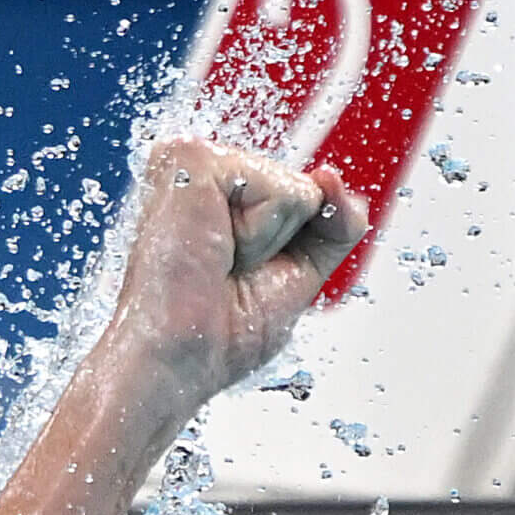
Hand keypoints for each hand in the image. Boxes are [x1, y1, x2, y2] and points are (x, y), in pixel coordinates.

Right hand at [106, 137, 369, 407]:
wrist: (181, 357)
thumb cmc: (221, 331)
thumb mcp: (299, 271)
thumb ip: (333, 224)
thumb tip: (332, 177)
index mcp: (220, 192)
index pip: (303, 197)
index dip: (291, 248)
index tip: (239, 275)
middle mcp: (204, 168)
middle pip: (306, 191)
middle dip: (282, 246)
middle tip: (226, 272)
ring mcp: (195, 156)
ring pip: (296, 191)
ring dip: (268, 244)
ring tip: (218, 261)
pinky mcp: (192, 158)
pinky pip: (281, 191)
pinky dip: (261, 234)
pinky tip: (215, 247)